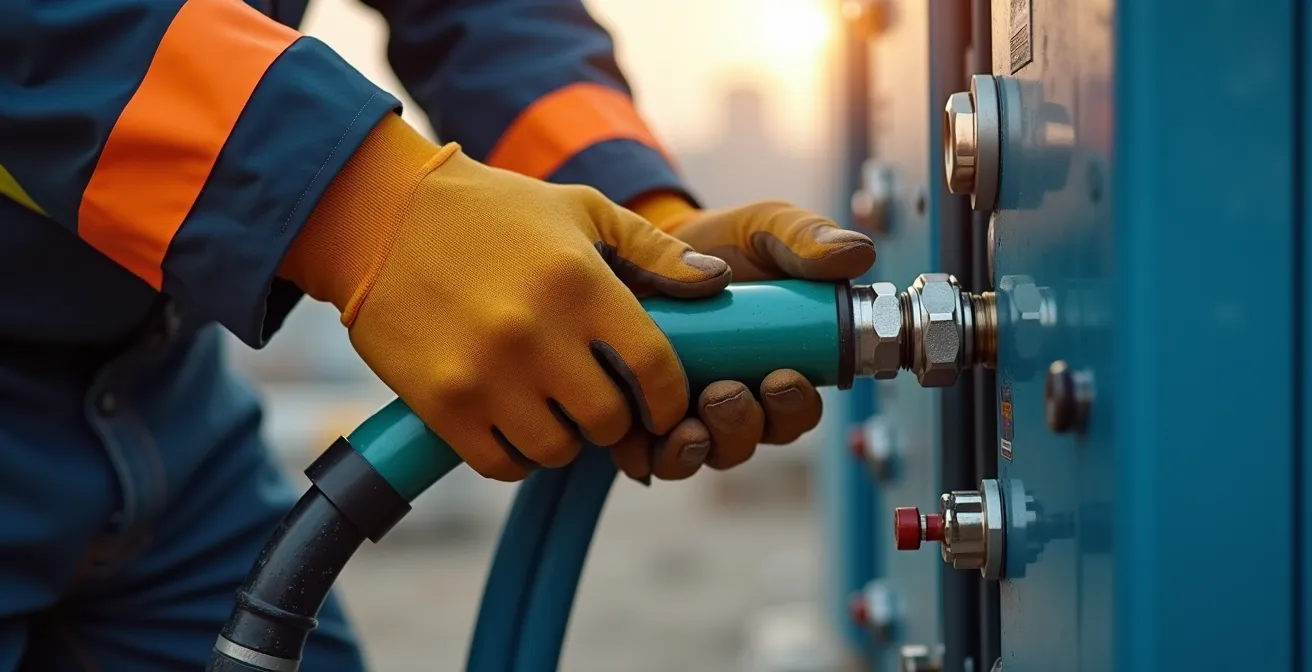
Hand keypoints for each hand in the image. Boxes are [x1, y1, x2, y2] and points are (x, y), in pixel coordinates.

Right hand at [280, 115, 730, 480]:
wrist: (379, 216)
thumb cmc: (491, 212)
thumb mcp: (580, 210)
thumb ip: (653, 250)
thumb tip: (717, 282)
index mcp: (579, 283)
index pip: (654, 368)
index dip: (670, 398)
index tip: (663, 404)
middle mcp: (535, 332)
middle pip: (608, 421)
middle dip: (613, 419)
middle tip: (598, 400)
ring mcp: (484, 372)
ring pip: (556, 451)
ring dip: (563, 439)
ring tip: (551, 408)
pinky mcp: (439, 402)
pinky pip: (500, 464)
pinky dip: (514, 455)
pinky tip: (512, 423)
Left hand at [609, 193, 874, 481]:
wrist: (648, 240)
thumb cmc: (720, 243)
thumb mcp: (765, 228)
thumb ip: (807, 238)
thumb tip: (857, 254)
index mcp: (779, 367)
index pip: (797, 410)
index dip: (795, 407)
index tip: (783, 379)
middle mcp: (738, 399)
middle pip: (752, 439)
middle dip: (745, 424)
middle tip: (729, 391)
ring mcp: (688, 413)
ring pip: (705, 454)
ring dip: (702, 444)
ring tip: (692, 411)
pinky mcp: (643, 419)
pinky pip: (650, 457)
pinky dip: (652, 452)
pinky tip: (647, 429)